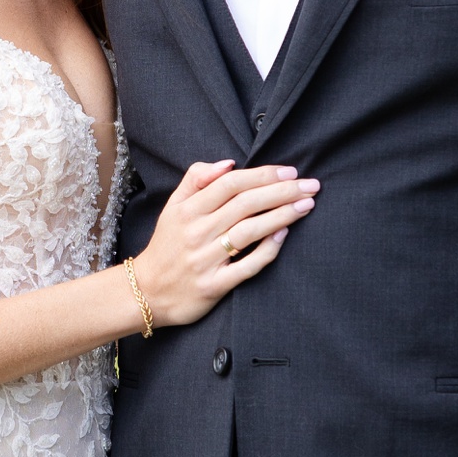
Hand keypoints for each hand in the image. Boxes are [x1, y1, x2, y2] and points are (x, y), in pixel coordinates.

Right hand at [133, 160, 317, 327]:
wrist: (146, 292)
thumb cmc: (167, 246)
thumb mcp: (172, 208)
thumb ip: (196, 180)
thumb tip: (228, 163)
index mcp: (187, 211)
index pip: (230, 184)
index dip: (262, 175)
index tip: (290, 171)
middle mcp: (196, 232)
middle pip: (245, 204)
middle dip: (282, 191)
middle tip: (311, 185)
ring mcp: (205, 260)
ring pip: (249, 232)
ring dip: (281, 215)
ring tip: (306, 205)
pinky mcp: (213, 285)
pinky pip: (247, 266)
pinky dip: (267, 249)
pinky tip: (284, 235)